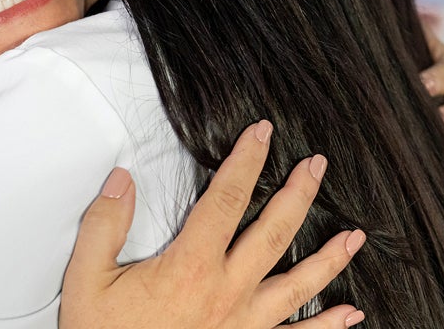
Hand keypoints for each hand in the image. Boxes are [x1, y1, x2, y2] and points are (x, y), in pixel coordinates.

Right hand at [60, 122, 365, 328]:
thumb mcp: (88, 280)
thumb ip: (103, 225)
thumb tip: (122, 180)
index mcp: (191, 266)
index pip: (227, 199)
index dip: (247, 161)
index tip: (262, 134)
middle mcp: (227, 292)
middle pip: (274, 232)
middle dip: (298, 194)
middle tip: (316, 166)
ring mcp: (244, 325)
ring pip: (299, 285)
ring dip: (330, 258)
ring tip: (355, 236)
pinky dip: (328, 326)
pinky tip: (350, 315)